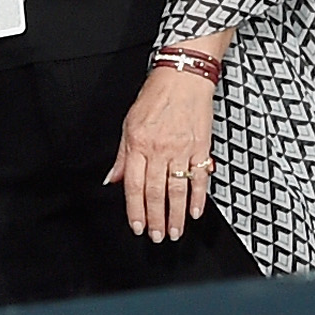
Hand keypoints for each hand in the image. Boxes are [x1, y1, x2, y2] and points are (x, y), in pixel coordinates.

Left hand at [105, 64, 215, 242]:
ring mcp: (181, 149)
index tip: (138, 227)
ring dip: (177, 215)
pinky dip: (198, 198)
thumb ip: (122, 156)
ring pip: (178, 190)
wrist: (183, 77)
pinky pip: (199, 178)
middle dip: (157, 219)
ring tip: (176, 232)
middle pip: (155, 192)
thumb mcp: (129, 123)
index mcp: (138, 144)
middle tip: (158, 237)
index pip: (134, 185)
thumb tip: (113, 179)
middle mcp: (159, 149)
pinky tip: (195, 212)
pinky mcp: (201, 147)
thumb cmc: (155, 97)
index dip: (135, 210)